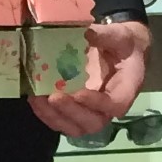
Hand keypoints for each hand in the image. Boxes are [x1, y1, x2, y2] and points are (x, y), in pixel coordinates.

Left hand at [30, 19, 152, 139]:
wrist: (119, 50)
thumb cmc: (122, 44)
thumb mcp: (118, 35)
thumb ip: (104, 35)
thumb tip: (84, 33)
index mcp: (127, 88)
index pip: (116, 105)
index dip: (97, 104)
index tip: (78, 93)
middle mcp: (110, 107)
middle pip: (93, 123)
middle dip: (71, 112)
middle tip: (53, 97)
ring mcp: (93, 112)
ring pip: (75, 127)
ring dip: (54, 116)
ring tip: (38, 98)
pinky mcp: (77, 112)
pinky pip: (62, 121)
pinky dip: (47, 114)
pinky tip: (34, 98)